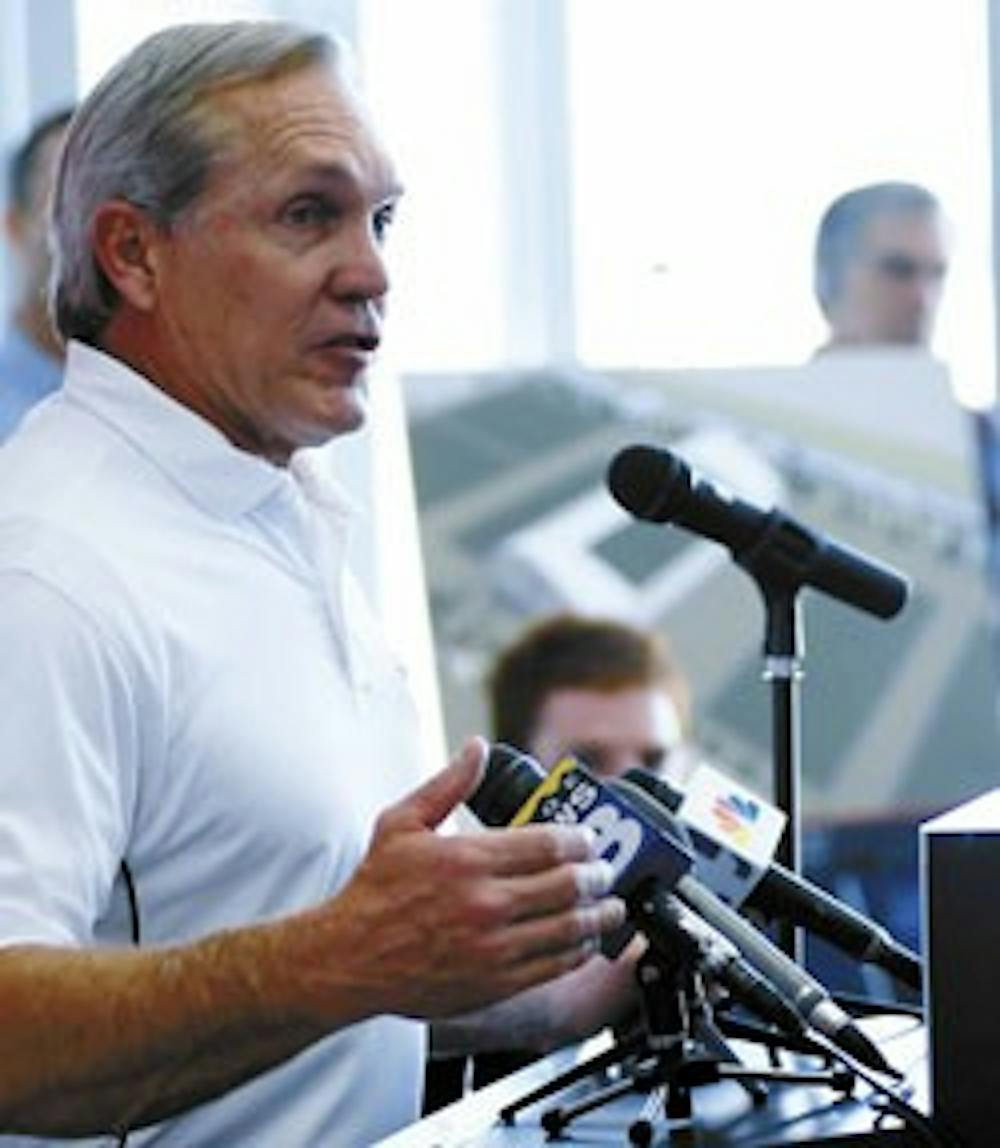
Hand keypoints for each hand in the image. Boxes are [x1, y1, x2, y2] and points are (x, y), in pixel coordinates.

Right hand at [298, 738, 625, 1021]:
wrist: (349, 958)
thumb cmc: (375, 891)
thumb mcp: (402, 823)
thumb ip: (447, 784)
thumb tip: (477, 748)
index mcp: (467, 859)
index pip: (547, 844)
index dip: (579, 840)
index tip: (589, 839)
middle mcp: (485, 903)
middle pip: (567, 884)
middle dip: (597, 875)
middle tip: (604, 870)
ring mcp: (493, 947)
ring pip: (568, 928)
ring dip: (599, 915)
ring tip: (612, 907)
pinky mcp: (494, 983)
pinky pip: (553, 966)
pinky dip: (578, 951)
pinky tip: (585, 941)